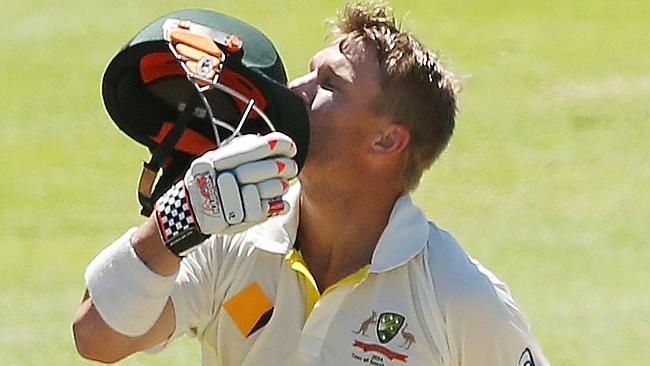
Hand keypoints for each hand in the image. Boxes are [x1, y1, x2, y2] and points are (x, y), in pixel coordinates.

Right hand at [154, 132, 297, 255]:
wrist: (190, 212)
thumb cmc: (211, 181)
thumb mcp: (219, 160)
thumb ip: (242, 150)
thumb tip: (274, 142)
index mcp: (211, 162)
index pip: (246, 150)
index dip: (272, 146)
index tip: (290, 146)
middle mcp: (213, 181)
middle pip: (253, 171)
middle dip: (278, 168)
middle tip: (292, 167)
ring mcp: (220, 203)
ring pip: (257, 192)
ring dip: (277, 187)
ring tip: (284, 184)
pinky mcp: (230, 221)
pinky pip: (258, 212)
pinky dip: (273, 206)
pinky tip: (280, 202)